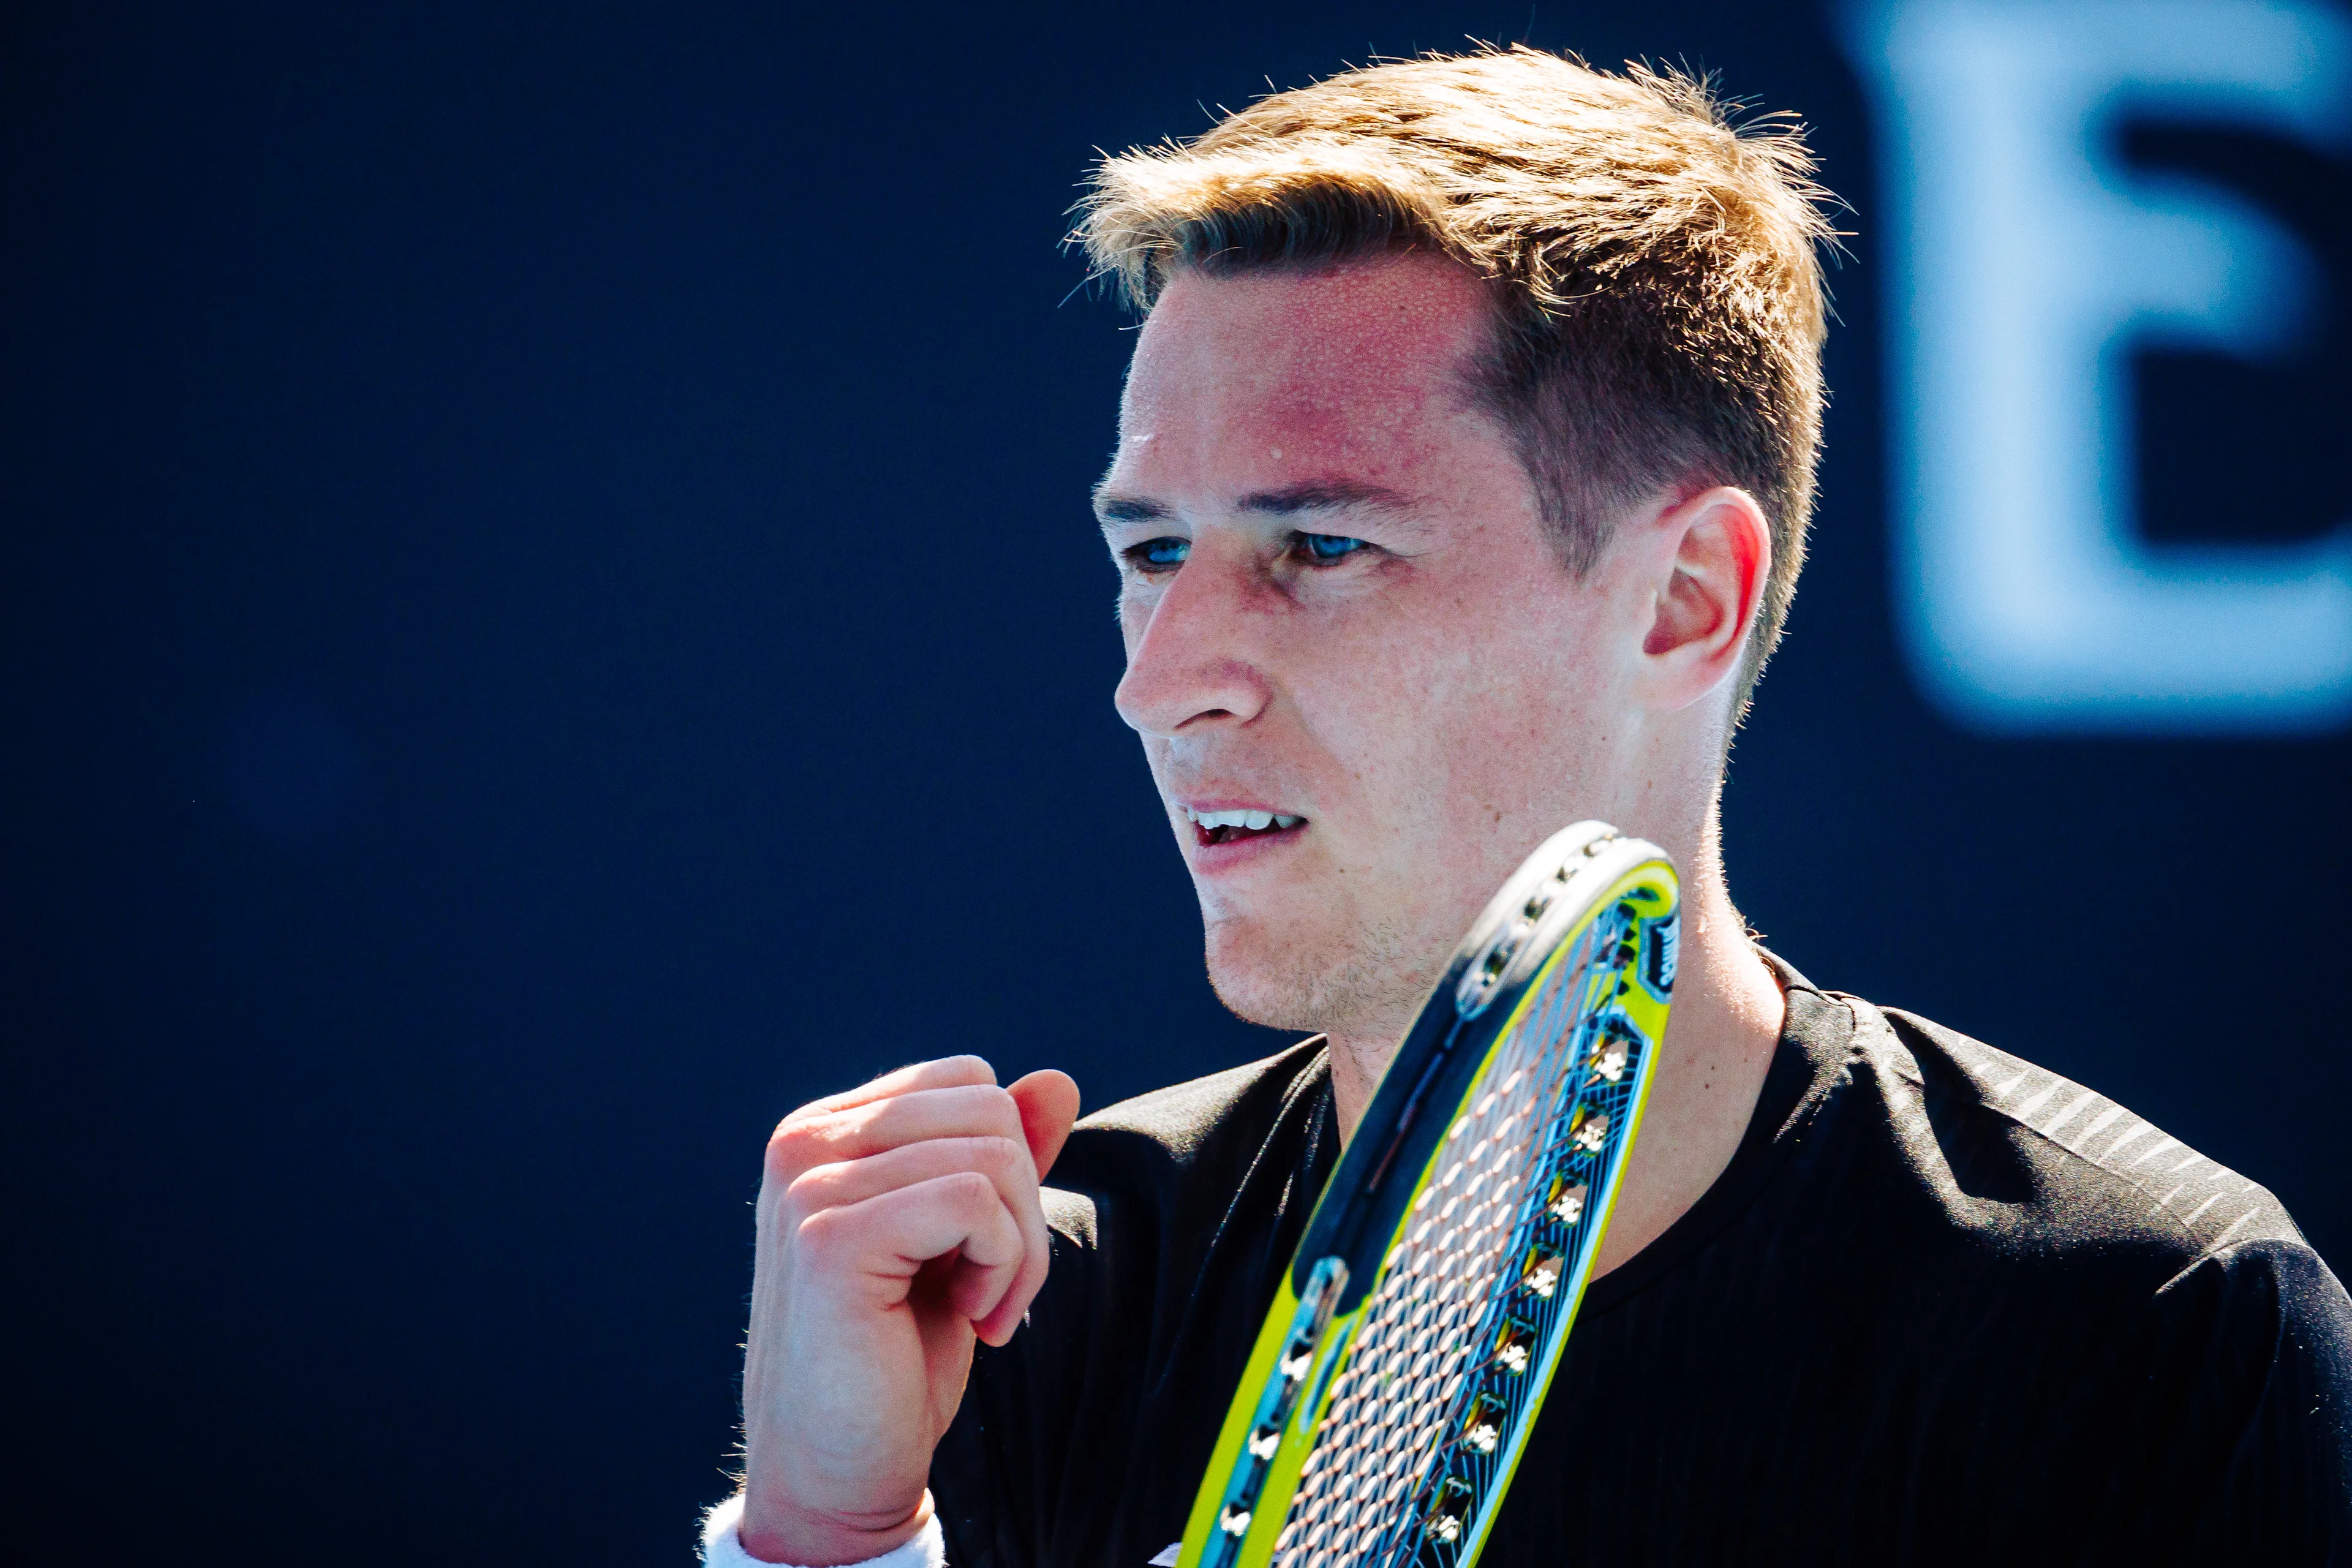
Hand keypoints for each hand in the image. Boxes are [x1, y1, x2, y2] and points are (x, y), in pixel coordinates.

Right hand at [737, 1056, 1080, 1564]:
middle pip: (988, 1110)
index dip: (1007, 1165)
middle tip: (996, 1292)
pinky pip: (973, 1201)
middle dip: (1024, 1206)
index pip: (969, 1083)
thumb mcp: (961, 1240)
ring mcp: (809, 1186)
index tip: (982, 1251)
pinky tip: (970, 1318)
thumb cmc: (894, 1358)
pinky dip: (1002, 1266)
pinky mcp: (830, 1238)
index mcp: (826, 1131)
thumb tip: (1058, 1079)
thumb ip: (999, 1157)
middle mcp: (804, 1142)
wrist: (838, 1471)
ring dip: (1019, 1249)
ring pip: (992, 1156)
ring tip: (983, 1309)